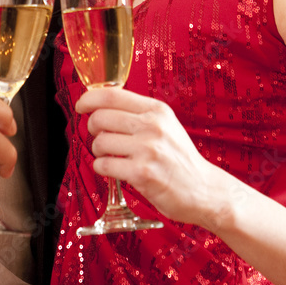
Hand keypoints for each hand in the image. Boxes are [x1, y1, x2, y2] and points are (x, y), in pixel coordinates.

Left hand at [76, 86, 223, 225]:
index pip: (112, 95)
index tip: (81, 105)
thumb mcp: (166, 125)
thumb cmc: (179, 158)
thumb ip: (138, 114)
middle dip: (92, 129)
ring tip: (111, 156)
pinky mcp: (142, 173)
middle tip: (100, 138)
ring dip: (98, 151)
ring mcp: (147, 149)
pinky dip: (102, 168)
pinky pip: (104, 165)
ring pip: (99, 142)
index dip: (90, 98)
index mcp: (157, 110)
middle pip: (100, 117)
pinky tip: (114, 170)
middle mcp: (152, 126)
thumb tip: (101, 105)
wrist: (204, 189)